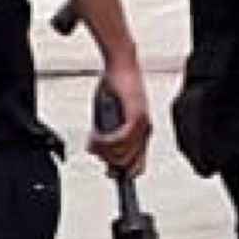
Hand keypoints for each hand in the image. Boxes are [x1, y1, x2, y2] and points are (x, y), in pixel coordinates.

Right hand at [87, 55, 153, 174]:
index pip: (138, 166)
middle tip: (94, 147)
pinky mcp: (136, 115)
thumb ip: (111, 138)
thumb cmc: (116, 88)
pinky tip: (94, 134)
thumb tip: (106, 161)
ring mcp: (143, 124)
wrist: (121, 64)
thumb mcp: (111, 118)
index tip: (108, 172)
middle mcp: (145, 131)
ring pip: (121, 154)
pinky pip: (120, 140)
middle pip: (125, 165)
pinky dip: (103, 141)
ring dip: (102, 150)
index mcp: (142, 133)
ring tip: (92, 137)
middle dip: (106, 160)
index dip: (122, 174)